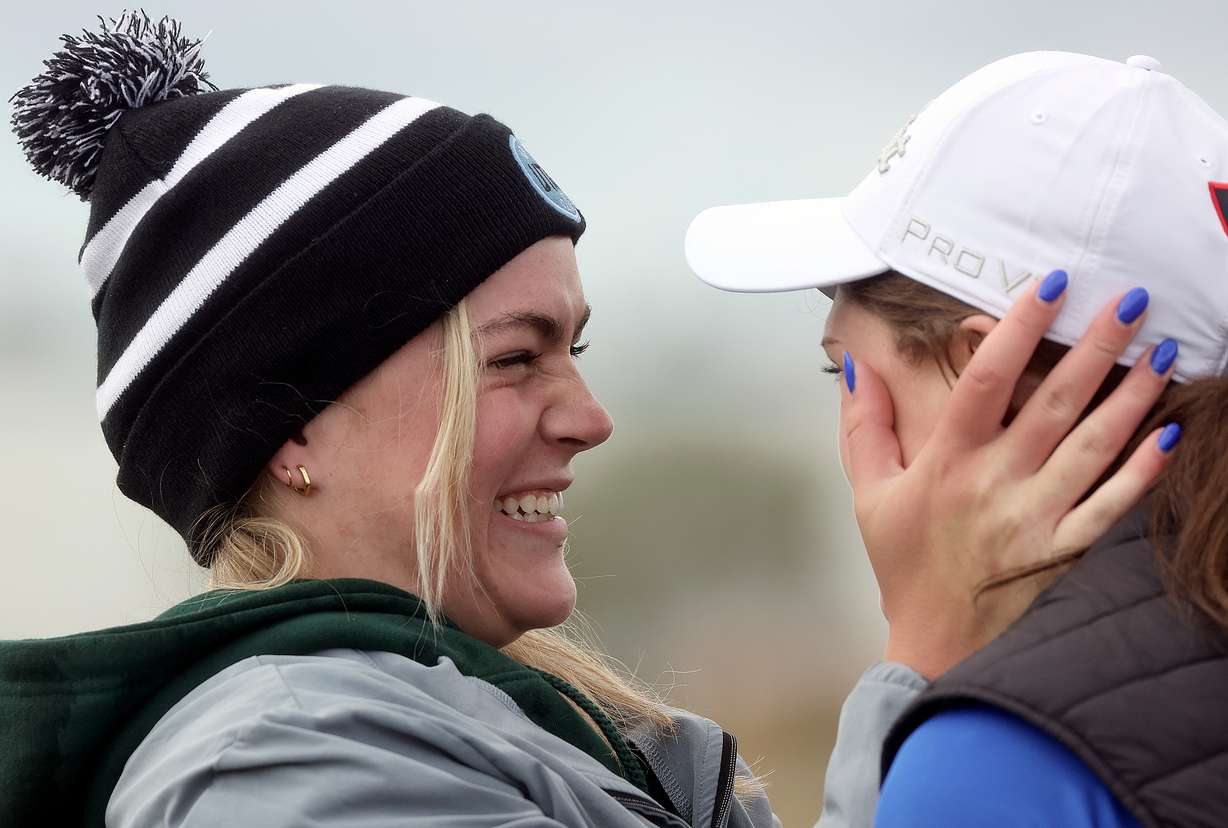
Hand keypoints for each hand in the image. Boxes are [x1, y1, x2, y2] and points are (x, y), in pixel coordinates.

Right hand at [839, 275, 1177, 678]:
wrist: (937, 639)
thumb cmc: (905, 561)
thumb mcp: (868, 492)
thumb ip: (862, 426)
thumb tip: (857, 366)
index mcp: (947, 462)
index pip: (986, 380)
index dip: (1019, 328)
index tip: (1050, 285)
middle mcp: (995, 483)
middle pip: (1053, 402)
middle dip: (1097, 345)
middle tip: (1131, 299)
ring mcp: (1036, 517)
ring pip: (1094, 445)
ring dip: (1131, 395)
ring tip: (1161, 348)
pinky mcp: (1066, 549)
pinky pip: (1113, 504)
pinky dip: (1145, 470)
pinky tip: (1170, 431)